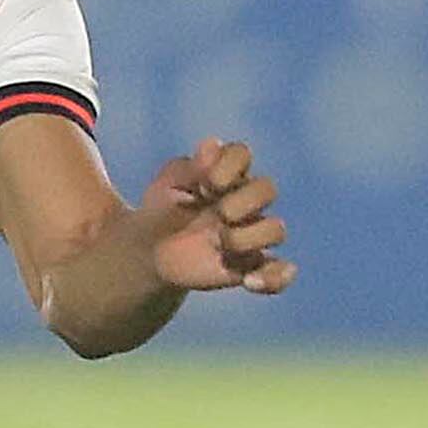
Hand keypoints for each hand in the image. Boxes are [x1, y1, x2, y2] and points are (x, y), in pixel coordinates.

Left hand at [134, 138, 293, 296]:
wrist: (150, 252)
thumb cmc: (162, 210)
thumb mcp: (167, 186)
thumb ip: (189, 167)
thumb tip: (211, 145)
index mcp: (224, 174)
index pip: (241, 155)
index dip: (229, 167)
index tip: (204, 185)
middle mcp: (243, 201)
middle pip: (267, 189)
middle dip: (243, 201)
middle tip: (218, 214)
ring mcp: (248, 233)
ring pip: (276, 229)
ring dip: (250, 237)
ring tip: (221, 243)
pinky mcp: (249, 265)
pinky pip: (277, 272)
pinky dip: (274, 278)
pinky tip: (249, 281)